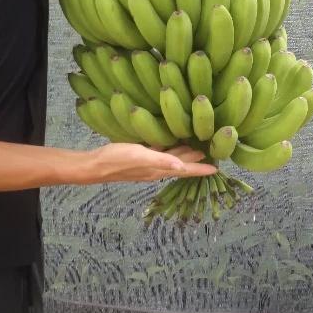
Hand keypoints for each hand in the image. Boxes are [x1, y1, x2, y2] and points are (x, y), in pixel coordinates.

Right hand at [81, 141, 216, 184]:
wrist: (95, 165)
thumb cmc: (117, 160)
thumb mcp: (139, 156)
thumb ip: (161, 160)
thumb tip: (183, 165)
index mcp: (159, 169)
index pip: (185, 170)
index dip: (201, 169)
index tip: (217, 169)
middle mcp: (156, 168)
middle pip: (180, 164)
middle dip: (196, 161)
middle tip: (212, 155)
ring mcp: (147, 164)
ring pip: (171, 160)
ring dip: (184, 156)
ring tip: (196, 149)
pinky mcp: (139, 158)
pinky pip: (160, 155)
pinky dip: (169, 150)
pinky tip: (169, 143)